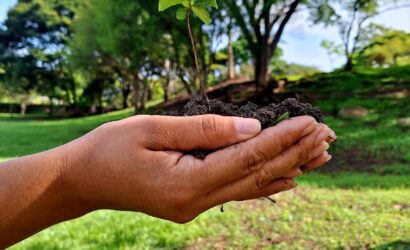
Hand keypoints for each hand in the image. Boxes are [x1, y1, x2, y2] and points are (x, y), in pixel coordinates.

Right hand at [59, 115, 333, 222]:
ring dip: (287, 168)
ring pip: (251, 186)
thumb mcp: (152, 130)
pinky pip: (237, 191)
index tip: (310, 123)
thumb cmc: (110, 150)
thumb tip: (253, 127)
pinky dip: (265, 182)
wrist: (84, 181)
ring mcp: (194, 206)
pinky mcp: (192, 202)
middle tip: (326, 135)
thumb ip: (205, 130)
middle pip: (256, 177)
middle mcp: (195, 202)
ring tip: (319, 154)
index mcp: (185, 184)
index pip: (246, 159)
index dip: (281, 140)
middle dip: (293, 154)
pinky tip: (288, 177)